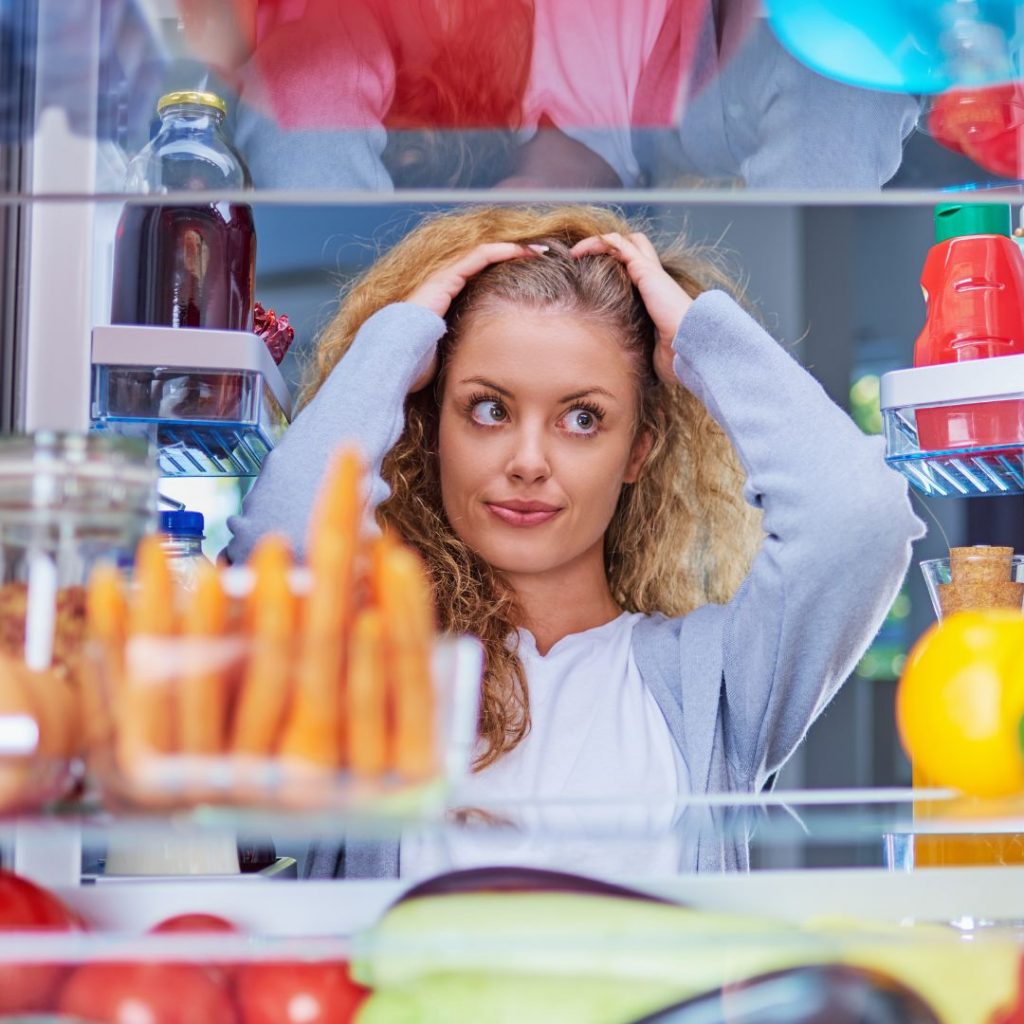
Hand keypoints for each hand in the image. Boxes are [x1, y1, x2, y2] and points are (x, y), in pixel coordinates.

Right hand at [406, 242, 543, 389]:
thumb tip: (491, 365)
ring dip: (514, 250)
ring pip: (486, 254)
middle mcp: (446, 285)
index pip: (483, 279)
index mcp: (449, 302)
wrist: (396, 358)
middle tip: (544, 256)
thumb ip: (469, 346)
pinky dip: (503, 251)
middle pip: (487, 263)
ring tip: (540, 249)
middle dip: (516, 256)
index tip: (536, 276)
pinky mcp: (447, 277)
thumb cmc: (420, 364)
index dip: (509, 273)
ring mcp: (445, 278)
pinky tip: (524, 251)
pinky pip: (480, 256)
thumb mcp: (453, 352)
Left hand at [570, 232, 692, 387]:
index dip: (615, 267)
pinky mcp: (644, 270)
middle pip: (634, 247)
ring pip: (624, 241)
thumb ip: (634, 346)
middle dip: (609, 247)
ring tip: (575, 252)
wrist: (690, 348)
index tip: (587, 277)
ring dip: (597, 242)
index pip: (636, 270)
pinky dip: (597, 243)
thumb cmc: (675, 356)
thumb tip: (617, 366)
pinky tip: (579, 251)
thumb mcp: (647, 349)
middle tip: (583, 258)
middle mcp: (654, 279)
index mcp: (656, 296)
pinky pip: (618, 245)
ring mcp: (650, 272)